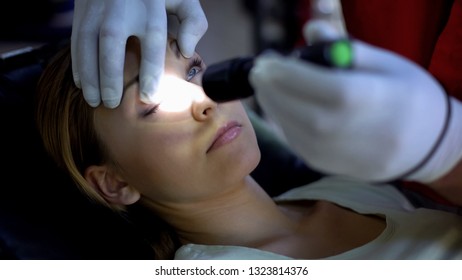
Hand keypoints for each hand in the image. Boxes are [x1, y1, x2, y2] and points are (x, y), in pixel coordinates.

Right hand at [71, 0, 207, 107]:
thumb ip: (193, 21)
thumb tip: (186, 51)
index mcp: (151, 5)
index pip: (152, 41)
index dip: (150, 72)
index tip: (149, 97)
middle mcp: (122, 4)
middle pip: (111, 40)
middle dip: (110, 76)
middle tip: (112, 103)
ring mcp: (99, 5)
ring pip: (87, 40)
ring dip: (88, 73)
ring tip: (94, 100)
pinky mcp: (83, 8)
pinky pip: (75, 37)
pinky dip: (77, 62)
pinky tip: (81, 83)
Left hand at [249, 20, 461, 182]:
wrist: (426, 144)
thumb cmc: (407, 95)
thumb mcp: (385, 63)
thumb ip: (344, 47)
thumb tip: (310, 30)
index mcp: (378, 102)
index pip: (327, 90)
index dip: (290, 75)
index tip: (267, 61)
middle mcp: (359, 135)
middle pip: (304, 114)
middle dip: (272, 90)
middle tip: (260, 71)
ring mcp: (345, 157)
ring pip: (296, 133)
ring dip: (272, 107)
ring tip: (266, 86)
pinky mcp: (332, 168)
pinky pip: (299, 145)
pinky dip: (283, 124)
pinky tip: (280, 107)